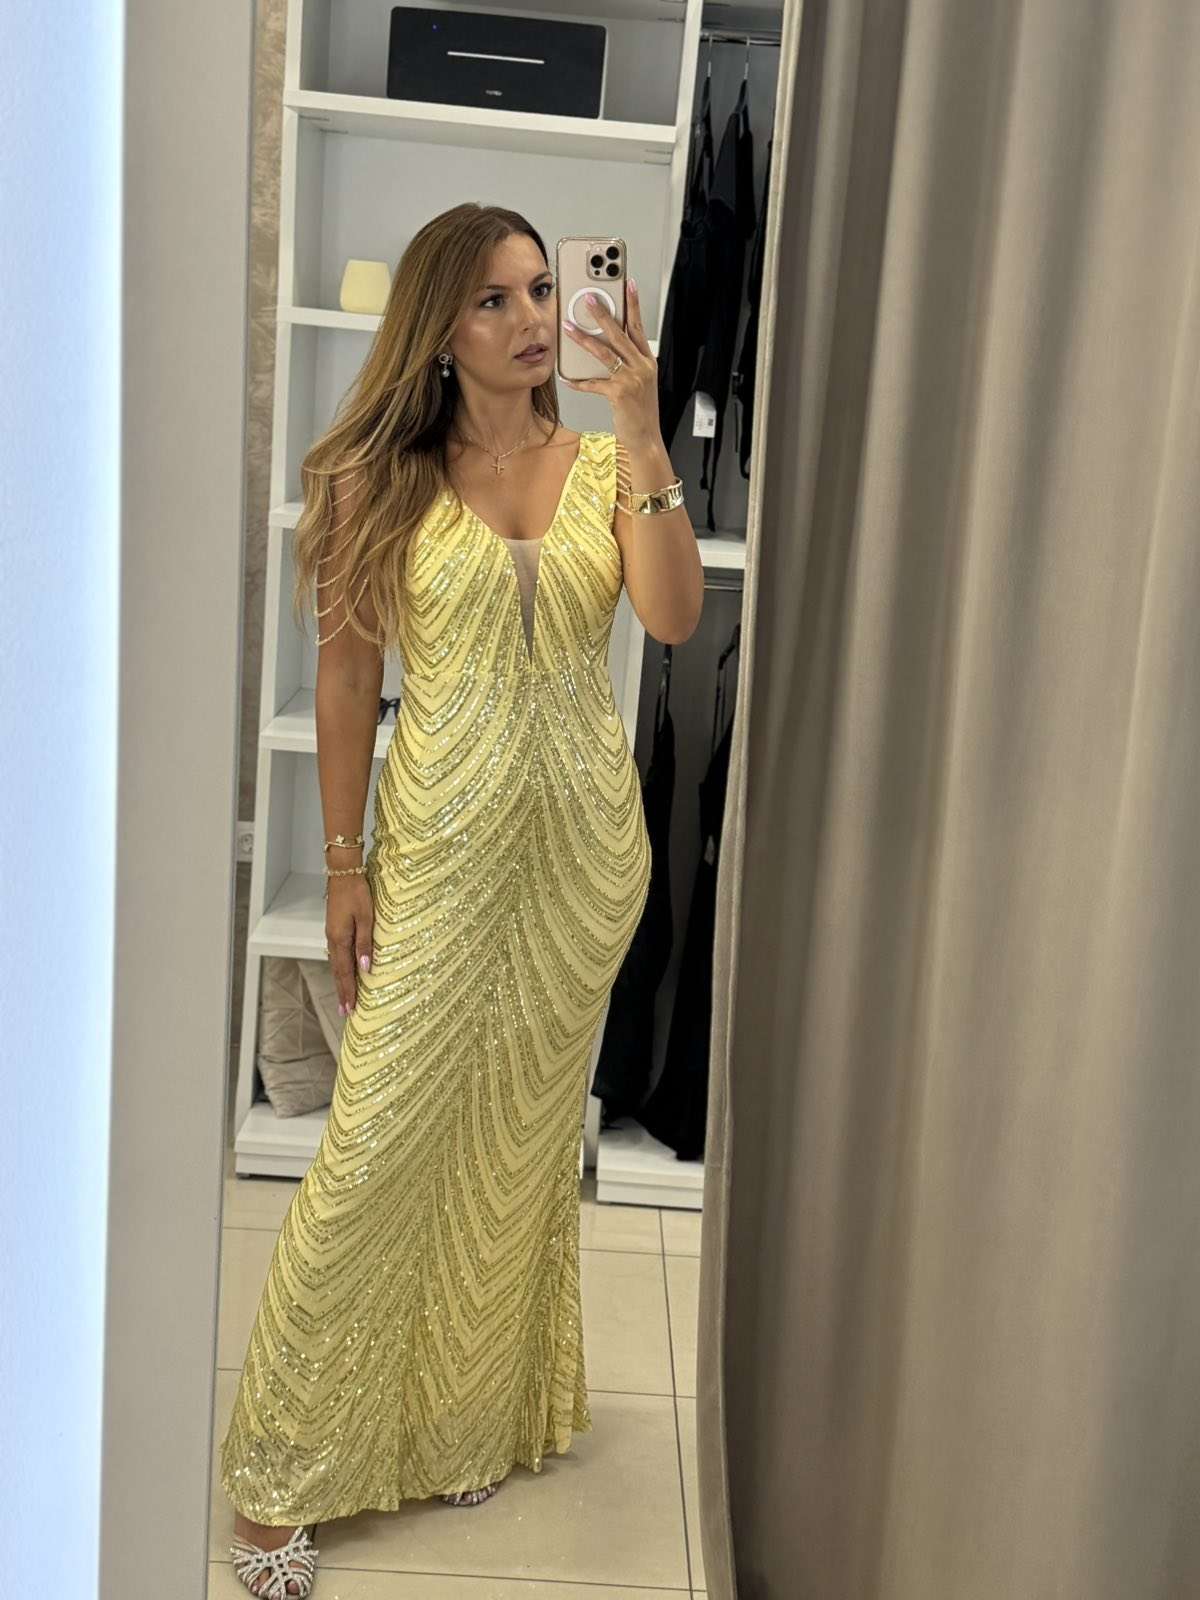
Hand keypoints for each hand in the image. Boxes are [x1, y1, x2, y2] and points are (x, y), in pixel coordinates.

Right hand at [325, 874, 373, 1015]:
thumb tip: (366, 968)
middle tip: (345, 1011)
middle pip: (337, 972)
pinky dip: (339, 968)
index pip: (345, 972)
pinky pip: (336, 955)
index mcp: (340, 940)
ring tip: (344, 997)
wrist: (343, 873)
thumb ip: (365, 944)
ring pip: (336, 964)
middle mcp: (333, 940)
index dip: (348, 991)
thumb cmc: (357, 893)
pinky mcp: (334, 928)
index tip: (350, 1009)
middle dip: (342, 992)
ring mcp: (332, 934)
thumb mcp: (366, 918)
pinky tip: (343, 972)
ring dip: (340, 982)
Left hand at [560, 277, 661, 446]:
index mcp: (647, 361)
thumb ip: (628, 363)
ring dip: (584, 339)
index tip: (628, 285)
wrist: (646, 438)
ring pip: (604, 353)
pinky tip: (567, 378)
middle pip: (619, 333)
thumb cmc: (640, 411)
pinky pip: (594, 383)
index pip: (639, 326)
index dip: (633, 304)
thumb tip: (607, 347)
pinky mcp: (619, 394)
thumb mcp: (640, 382)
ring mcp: (631, 379)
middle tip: (588, 298)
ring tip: (569, 327)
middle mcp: (641, 366)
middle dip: (603, 313)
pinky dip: (579, 382)